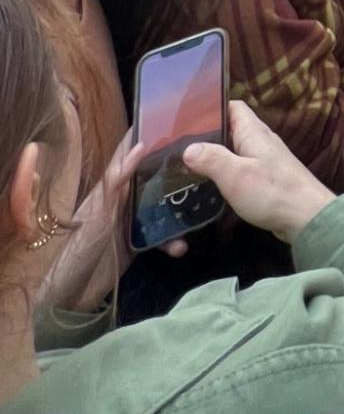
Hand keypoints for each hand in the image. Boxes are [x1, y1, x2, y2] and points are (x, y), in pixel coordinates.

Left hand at [39, 131, 185, 309]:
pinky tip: (180, 247)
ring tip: (200, 212)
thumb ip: (118, 181)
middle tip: (208, 159)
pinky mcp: (136, 244)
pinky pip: (161, 236)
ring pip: (161, 205)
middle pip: (153, 174)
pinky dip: (172, 240)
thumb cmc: (77, 249)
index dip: (150, 130)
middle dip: (177, 167)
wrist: (66, 297)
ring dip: (179, 210)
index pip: (130, 148)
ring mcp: (130, 220)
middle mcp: (122, 197)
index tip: (181, 116)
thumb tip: (142, 144)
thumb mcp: (99, 212)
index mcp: (110, 184)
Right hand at [182, 100, 332, 244]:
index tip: (186, 119)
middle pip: (230, 130)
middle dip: (207, 137)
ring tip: (187, 167)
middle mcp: (260, 141)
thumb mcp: (235, 175)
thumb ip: (212, 159)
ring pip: (234, 151)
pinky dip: (225, 174)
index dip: (211, 108)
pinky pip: (241, 169)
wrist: (307, 217)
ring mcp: (265, 160)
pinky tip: (210, 186)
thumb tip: (188, 148)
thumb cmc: (271, 191)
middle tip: (178, 148)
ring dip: (214, 158)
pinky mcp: (267, 179)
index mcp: (254, 131)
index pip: (233, 107)